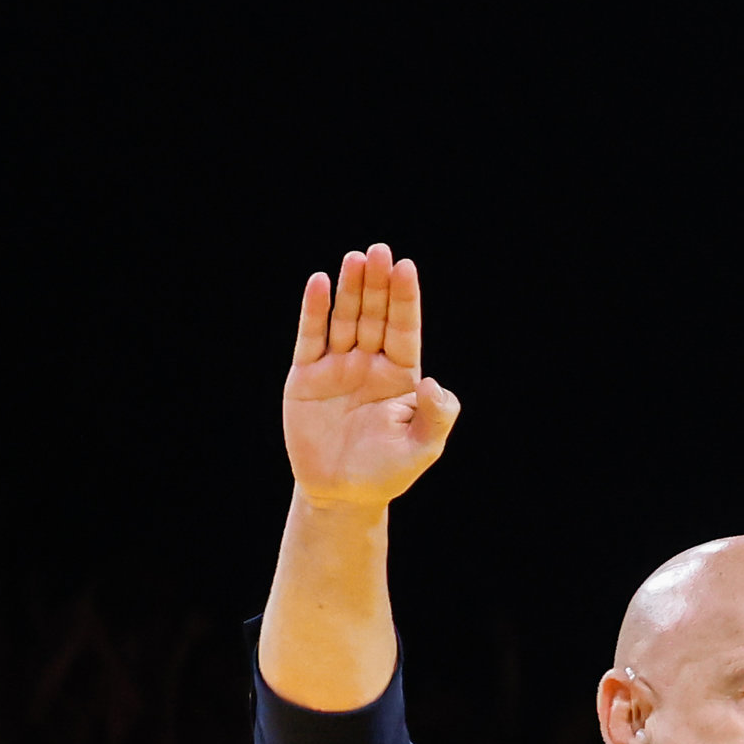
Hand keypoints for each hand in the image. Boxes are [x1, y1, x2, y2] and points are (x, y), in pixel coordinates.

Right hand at [282, 248, 462, 509]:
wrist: (342, 493)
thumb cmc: (388, 472)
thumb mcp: (423, 447)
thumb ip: (437, 415)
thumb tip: (433, 382)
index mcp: (401, 377)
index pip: (405, 329)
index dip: (404, 299)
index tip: (406, 266)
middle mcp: (370, 365)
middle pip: (375, 316)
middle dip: (378, 284)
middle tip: (379, 250)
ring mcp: (338, 367)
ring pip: (345, 319)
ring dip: (349, 289)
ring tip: (355, 258)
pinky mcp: (307, 375)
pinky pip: (311, 337)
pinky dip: (314, 310)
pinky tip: (319, 283)